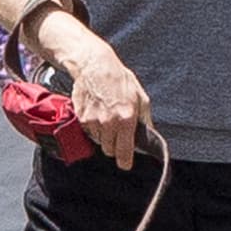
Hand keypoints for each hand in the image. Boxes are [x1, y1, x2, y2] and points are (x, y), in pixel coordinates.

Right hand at [67, 36, 151, 170]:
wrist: (95, 66)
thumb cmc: (119, 79)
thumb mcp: (140, 96)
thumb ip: (145, 119)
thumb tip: (148, 135)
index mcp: (126, 119)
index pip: (124, 151)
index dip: (125, 161)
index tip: (125, 164)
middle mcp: (109, 123)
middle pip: (110, 150)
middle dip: (114, 145)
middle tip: (117, 132)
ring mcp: (93, 122)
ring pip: (99, 141)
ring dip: (103, 135)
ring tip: (107, 118)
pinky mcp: (82, 118)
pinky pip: (88, 132)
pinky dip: (93, 128)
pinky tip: (97, 113)